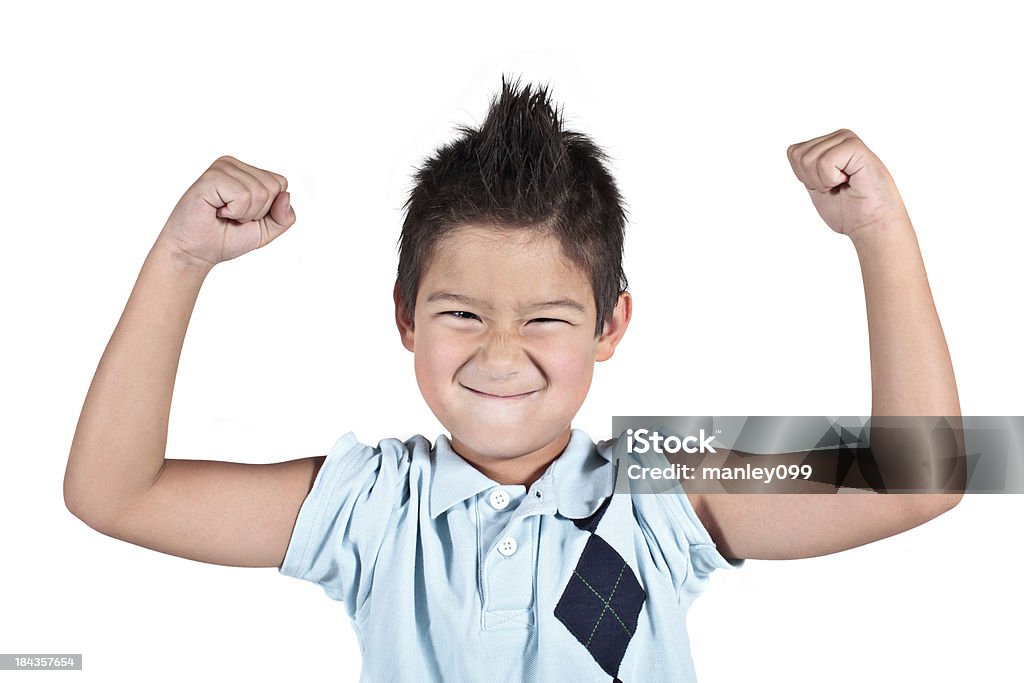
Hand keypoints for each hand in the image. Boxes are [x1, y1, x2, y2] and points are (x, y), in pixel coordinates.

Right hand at [156, 156, 294, 268]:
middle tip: (233, 216)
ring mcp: (221, 168)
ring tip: (224, 214)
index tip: (245, 215)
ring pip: (260, 192)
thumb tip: (286, 196)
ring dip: (244, 214)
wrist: (196, 252)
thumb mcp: (266, 230)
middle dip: (258, 212)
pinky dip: (235, 212)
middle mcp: (234, 164)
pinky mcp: (211, 177)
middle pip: (273, 186)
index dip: (269, 209)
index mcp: (247, 171)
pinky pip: (243, 196)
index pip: (280, 183)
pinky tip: (217, 210)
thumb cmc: (225, 238)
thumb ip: (284, 217)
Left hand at [787, 130, 908, 238]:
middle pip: (798, 155)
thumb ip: (805, 166)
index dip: (804, 177)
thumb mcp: (816, 185)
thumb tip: (792, 150)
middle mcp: (839, 137)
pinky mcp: (856, 147)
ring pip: (809, 159)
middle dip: (812, 179)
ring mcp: (848, 140)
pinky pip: (824, 162)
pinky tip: (849, 181)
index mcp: (830, 144)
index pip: (793, 152)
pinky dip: (831, 180)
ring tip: (845, 185)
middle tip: (837, 187)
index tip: (827, 186)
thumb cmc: (849, 211)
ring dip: (823, 181)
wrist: (872, 225)